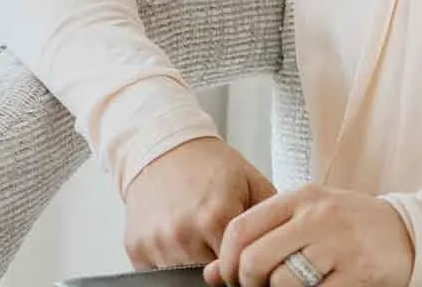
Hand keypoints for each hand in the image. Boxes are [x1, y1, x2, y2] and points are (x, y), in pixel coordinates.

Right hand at [123, 136, 276, 269]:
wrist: (164, 148)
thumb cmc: (210, 164)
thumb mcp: (251, 180)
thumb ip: (270, 216)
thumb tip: (285, 245)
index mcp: (216, 216)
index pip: (238, 265)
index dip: (244, 262)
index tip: (244, 251)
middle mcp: (183, 234)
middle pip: (211, 273)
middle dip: (220, 262)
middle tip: (220, 239)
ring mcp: (157, 245)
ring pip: (185, 276)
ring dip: (195, 262)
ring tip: (200, 234)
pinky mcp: (136, 251)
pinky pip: (160, 272)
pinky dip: (172, 261)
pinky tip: (179, 235)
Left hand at [204, 182, 414, 286]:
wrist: (408, 233)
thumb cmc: (350, 225)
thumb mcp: (308, 218)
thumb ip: (263, 236)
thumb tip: (212, 273)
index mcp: (302, 197)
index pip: (240, 228)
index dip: (226, 263)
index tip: (231, 278)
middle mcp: (318, 215)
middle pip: (254, 260)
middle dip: (248, 285)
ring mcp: (338, 245)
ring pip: (280, 283)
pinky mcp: (355, 274)